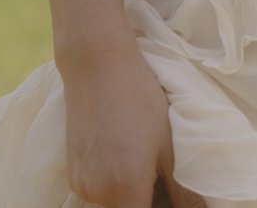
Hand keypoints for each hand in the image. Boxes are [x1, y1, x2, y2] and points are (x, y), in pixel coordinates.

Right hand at [61, 40, 205, 207]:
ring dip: (133, 196)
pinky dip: (116, 186)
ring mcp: (80, 185)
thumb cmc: (139, 98)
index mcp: (124, 189)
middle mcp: (96, 194)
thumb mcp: (169, 144)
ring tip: (147, 161)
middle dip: (152, 202)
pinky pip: (99, 193)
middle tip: (166, 178)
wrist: (96, 63)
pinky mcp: (73, 175)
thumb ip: (183, 192)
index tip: (175, 196)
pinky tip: (126, 155)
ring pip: (114, 205)